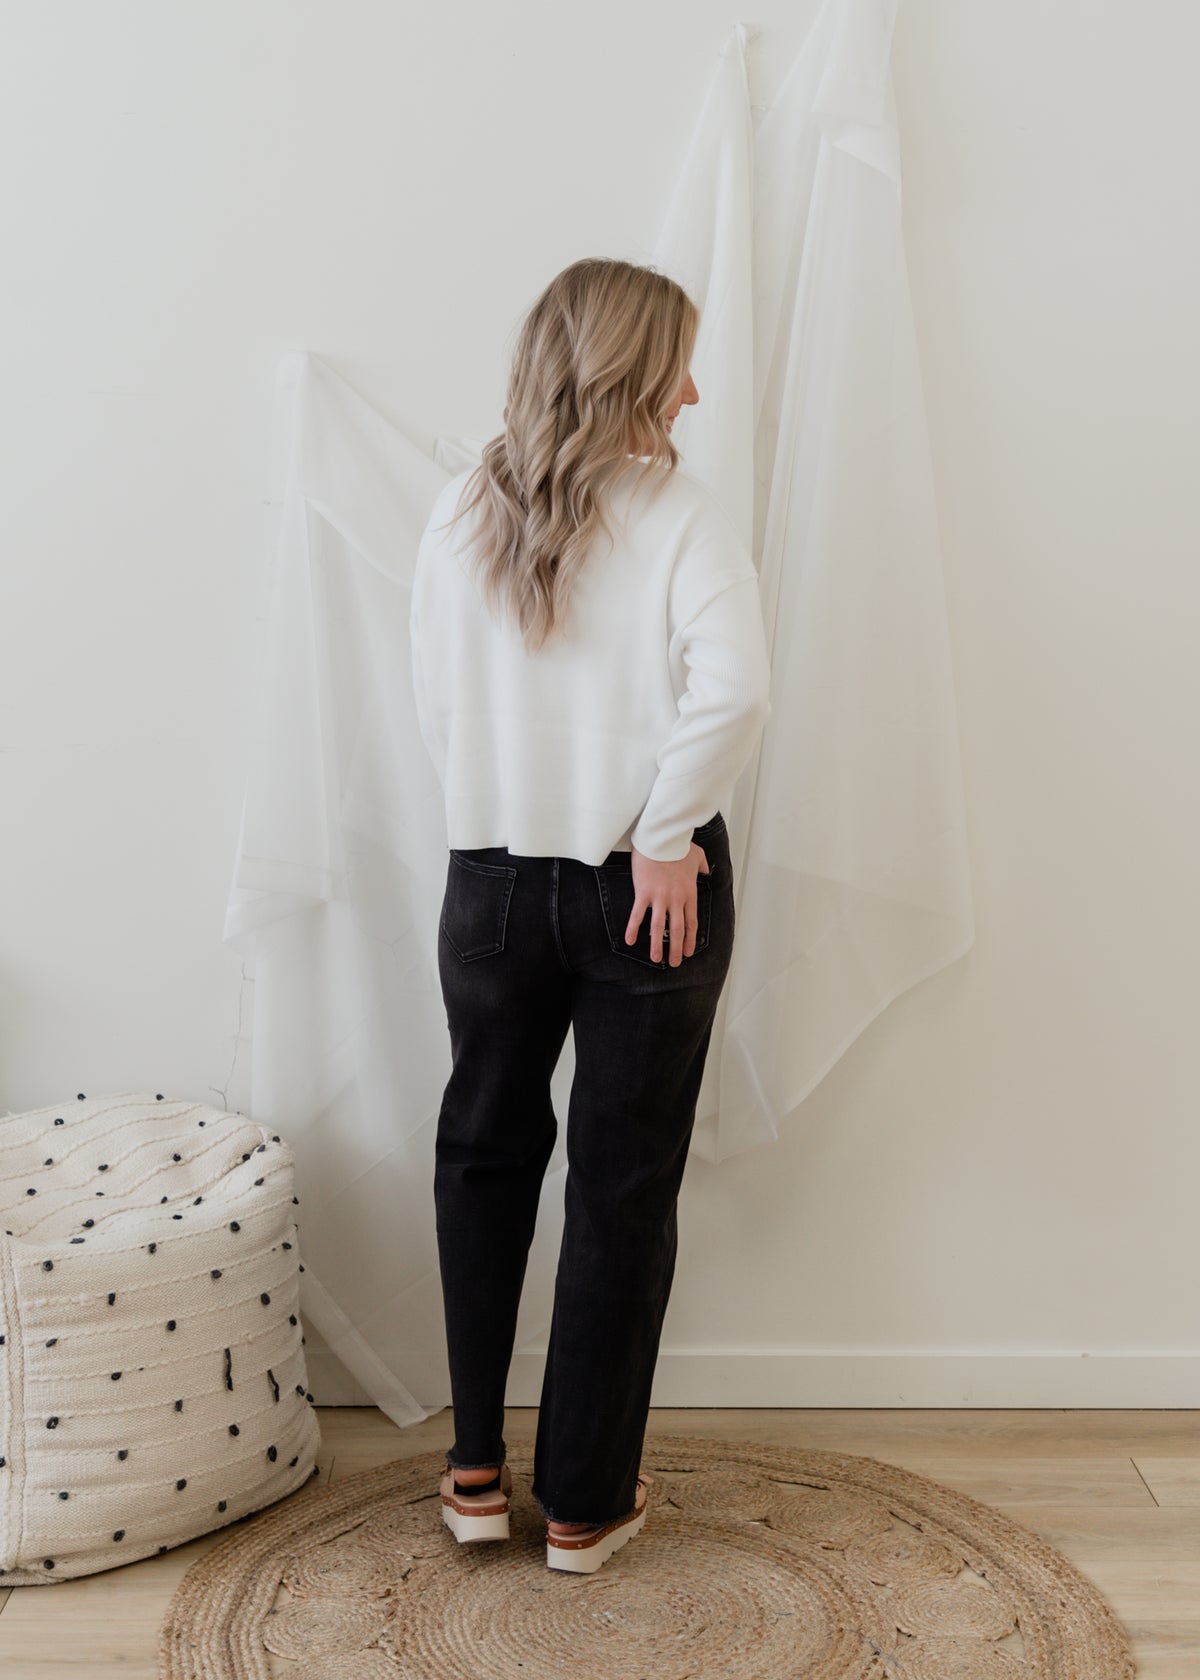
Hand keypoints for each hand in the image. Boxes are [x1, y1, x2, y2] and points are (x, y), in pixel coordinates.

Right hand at [627, 842, 711, 965]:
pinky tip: (630, 941)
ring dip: (657, 945)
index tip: (688, 952)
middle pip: (676, 930)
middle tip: (674, 963)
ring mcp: (659, 897)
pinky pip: (638, 915)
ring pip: (658, 927)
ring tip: (656, 959)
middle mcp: (675, 899)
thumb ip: (703, 867)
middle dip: (675, 949)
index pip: (691, 922)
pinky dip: (633, 929)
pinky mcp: (643, 893)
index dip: (689, 940)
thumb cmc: (678, 845)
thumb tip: (707, 871)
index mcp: (689, 893)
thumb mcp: (698, 856)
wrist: (661, 838)